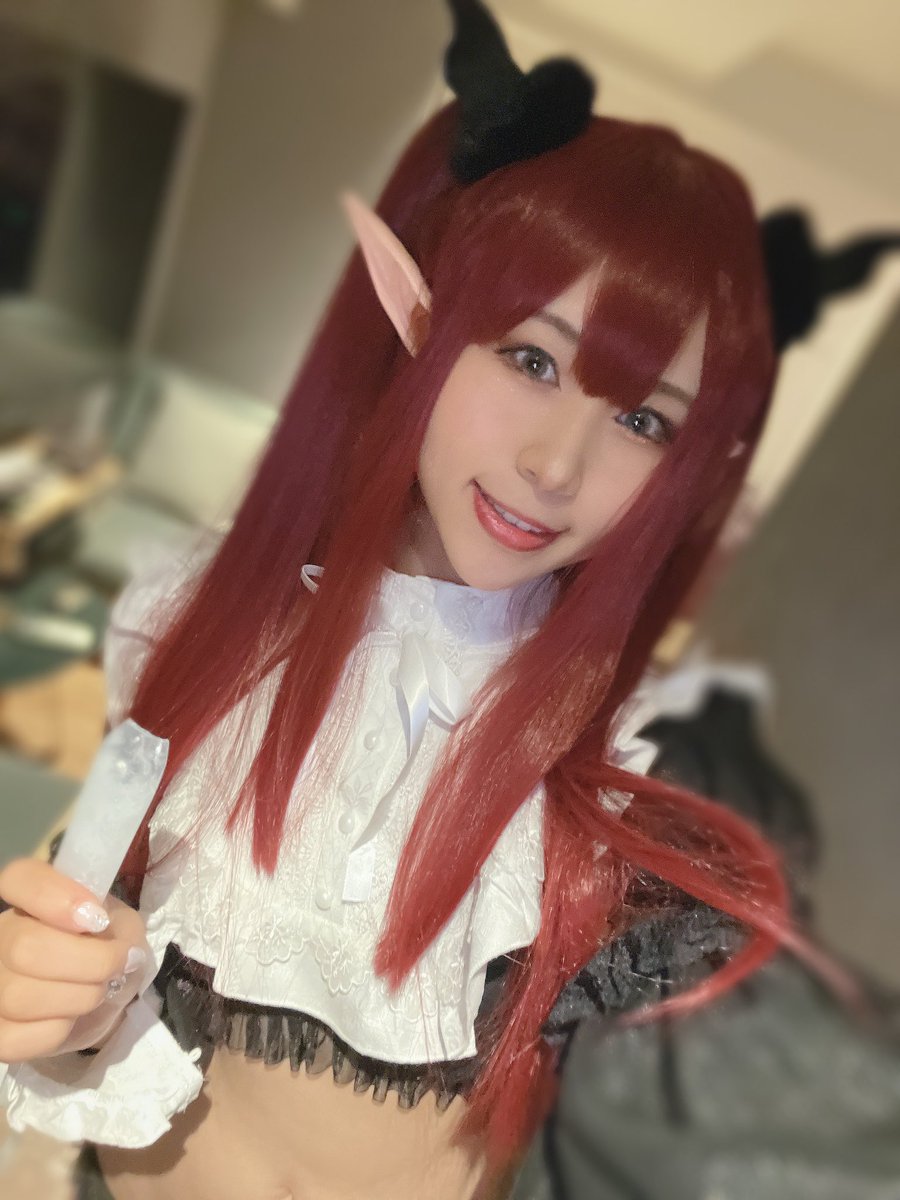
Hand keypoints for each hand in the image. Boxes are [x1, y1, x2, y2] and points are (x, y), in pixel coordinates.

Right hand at [0, 857, 150, 1062]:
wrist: (106, 997)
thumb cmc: (110, 949)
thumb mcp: (123, 925)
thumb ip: (112, 921)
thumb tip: (94, 931)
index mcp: (30, 900)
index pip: (19, 878)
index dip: (53, 896)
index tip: (96, 918)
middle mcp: (1, 935)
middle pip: (23, 946)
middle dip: (87, 963)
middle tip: (117, 966)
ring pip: (19, 995)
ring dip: (78, 998)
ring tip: (97, 991)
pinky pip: (14, 1037)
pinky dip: (55, 1031)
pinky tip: (67, 1018)